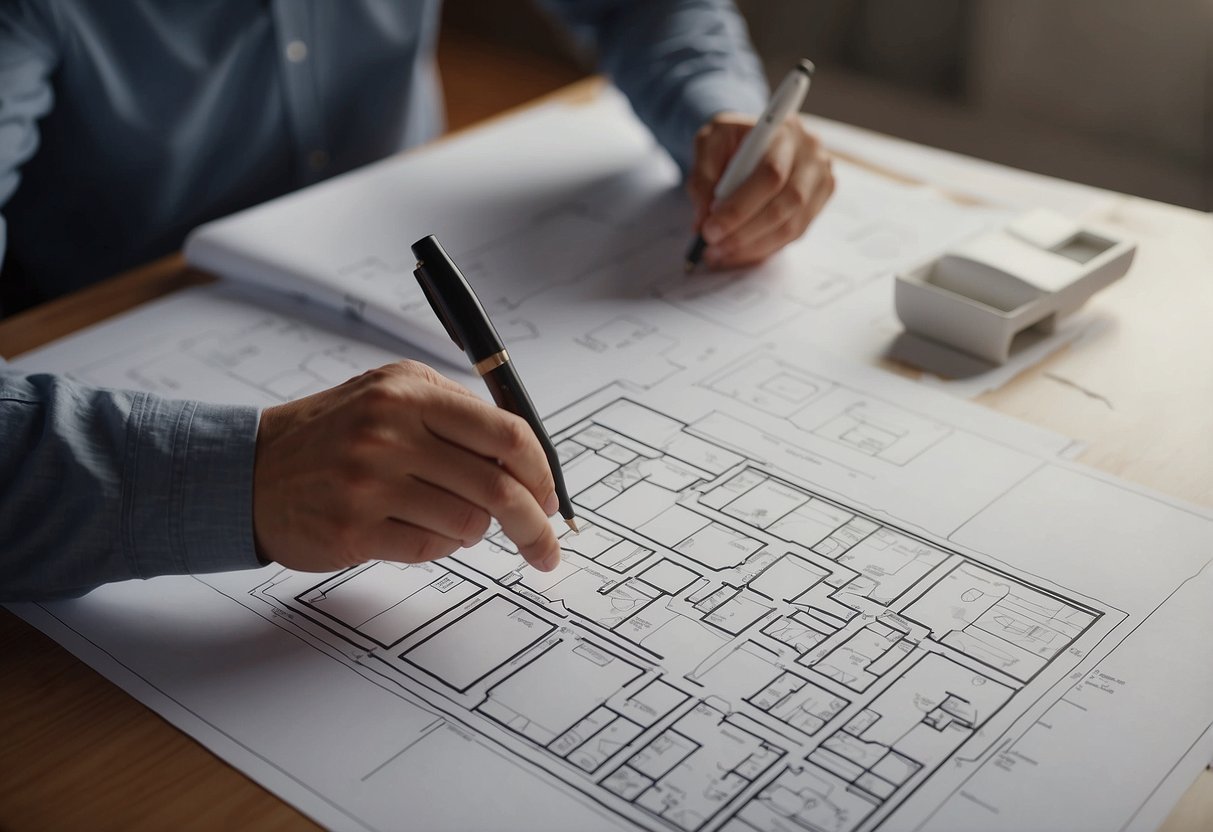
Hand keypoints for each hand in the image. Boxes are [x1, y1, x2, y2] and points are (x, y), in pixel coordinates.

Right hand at [252, 361, 562, 572]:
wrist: (247, 471)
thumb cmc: (332, 433)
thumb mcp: (391, 393)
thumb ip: (456, 414)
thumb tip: (528, 456)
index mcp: (408, 393)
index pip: (506, 433)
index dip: (541, 471)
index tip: (551, 497)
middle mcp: (389, 433)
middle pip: (498, 486)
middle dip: (534, 524)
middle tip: (545, 546)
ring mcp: (369, 483)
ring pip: (468, 523)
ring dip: (472, 530)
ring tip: (445, 517)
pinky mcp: (352, 530)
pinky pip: (431, 549)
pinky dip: (440, 545)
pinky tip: (417, 529)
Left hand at [687, 112, 834, 269]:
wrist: (758, 136)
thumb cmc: (733, 138)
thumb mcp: (709, 143)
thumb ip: (703, 178)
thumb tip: (703, 220)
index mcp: (784, 133)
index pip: (769, 176)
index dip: (739, 208)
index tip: (709, 229)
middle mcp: (811, 155)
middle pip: (784, 205)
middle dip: (744, 233)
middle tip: (712, 247)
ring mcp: (821, 179)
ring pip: (791, 226)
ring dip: (752, 247)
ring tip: (720, 254)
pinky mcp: (820, 201)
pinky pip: (794, 234)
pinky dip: (763, 248)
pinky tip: (739, 253)